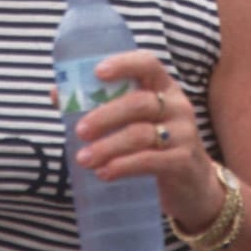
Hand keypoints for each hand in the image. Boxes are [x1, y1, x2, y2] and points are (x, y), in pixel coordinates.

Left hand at [69, 51, 223, 231]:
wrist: (193, 186)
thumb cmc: (156, 146)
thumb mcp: (136, 123)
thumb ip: (102, 107)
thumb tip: (56, 93)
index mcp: (164, 88)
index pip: (148, 64)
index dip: (124, 64)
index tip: (97, 73)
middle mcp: (177, 106)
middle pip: (138, 103)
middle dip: (105, 116)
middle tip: (79, 131)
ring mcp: (184, 134)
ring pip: (141, 134)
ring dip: (107, 146)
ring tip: (83, 159)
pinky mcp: (184, 162)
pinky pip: (150, 160)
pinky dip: (124, 166)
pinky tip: (104, 173)